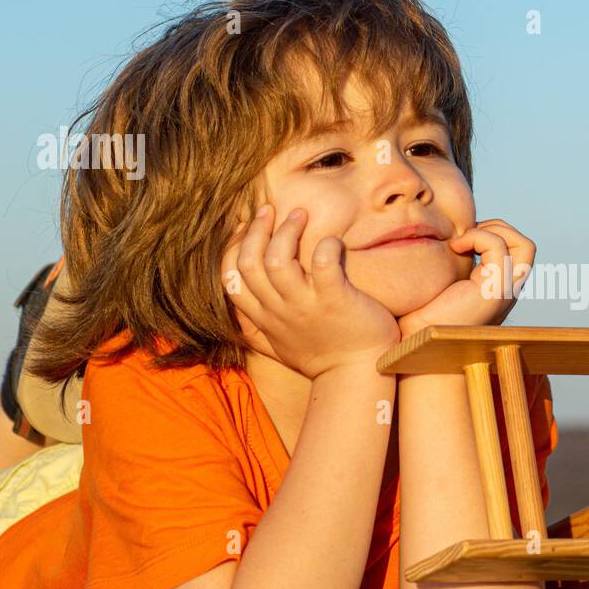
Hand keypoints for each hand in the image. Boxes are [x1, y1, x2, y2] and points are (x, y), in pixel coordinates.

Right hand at [222, 204, 401, 377]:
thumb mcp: (282, 345)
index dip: (233, 248)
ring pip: (276, 259)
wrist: (357, 378)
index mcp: (265, 319)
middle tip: (271, 210)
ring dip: (286, 231)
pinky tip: (333, 243)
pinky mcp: (335, 300)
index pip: (230, 280)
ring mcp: (305, 306)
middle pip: (249, 262)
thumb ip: (263, 325)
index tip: (245, 227)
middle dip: (256, 230)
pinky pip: (322, 263)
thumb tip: (248, 308)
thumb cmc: (325, 358)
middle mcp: (279, 311)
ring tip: (300, 215)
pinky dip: (326, 246)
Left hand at [397, 219, 534, 337]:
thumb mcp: (441, 283)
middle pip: (526, 247)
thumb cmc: (420, 317)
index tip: (462, 240)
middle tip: (467, 236)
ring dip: (492, 230)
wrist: (417, 340)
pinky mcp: (495, 291)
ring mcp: (505, 291)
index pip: (514, 252)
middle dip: (499, 228)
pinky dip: (476, 237)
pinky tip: (454, 248)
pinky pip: (498, 247)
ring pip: (524, 245)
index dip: (494, 233)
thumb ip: (453, 265)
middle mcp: (506, 290)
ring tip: (463, 241)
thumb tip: (444, 239)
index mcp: (496, 286)